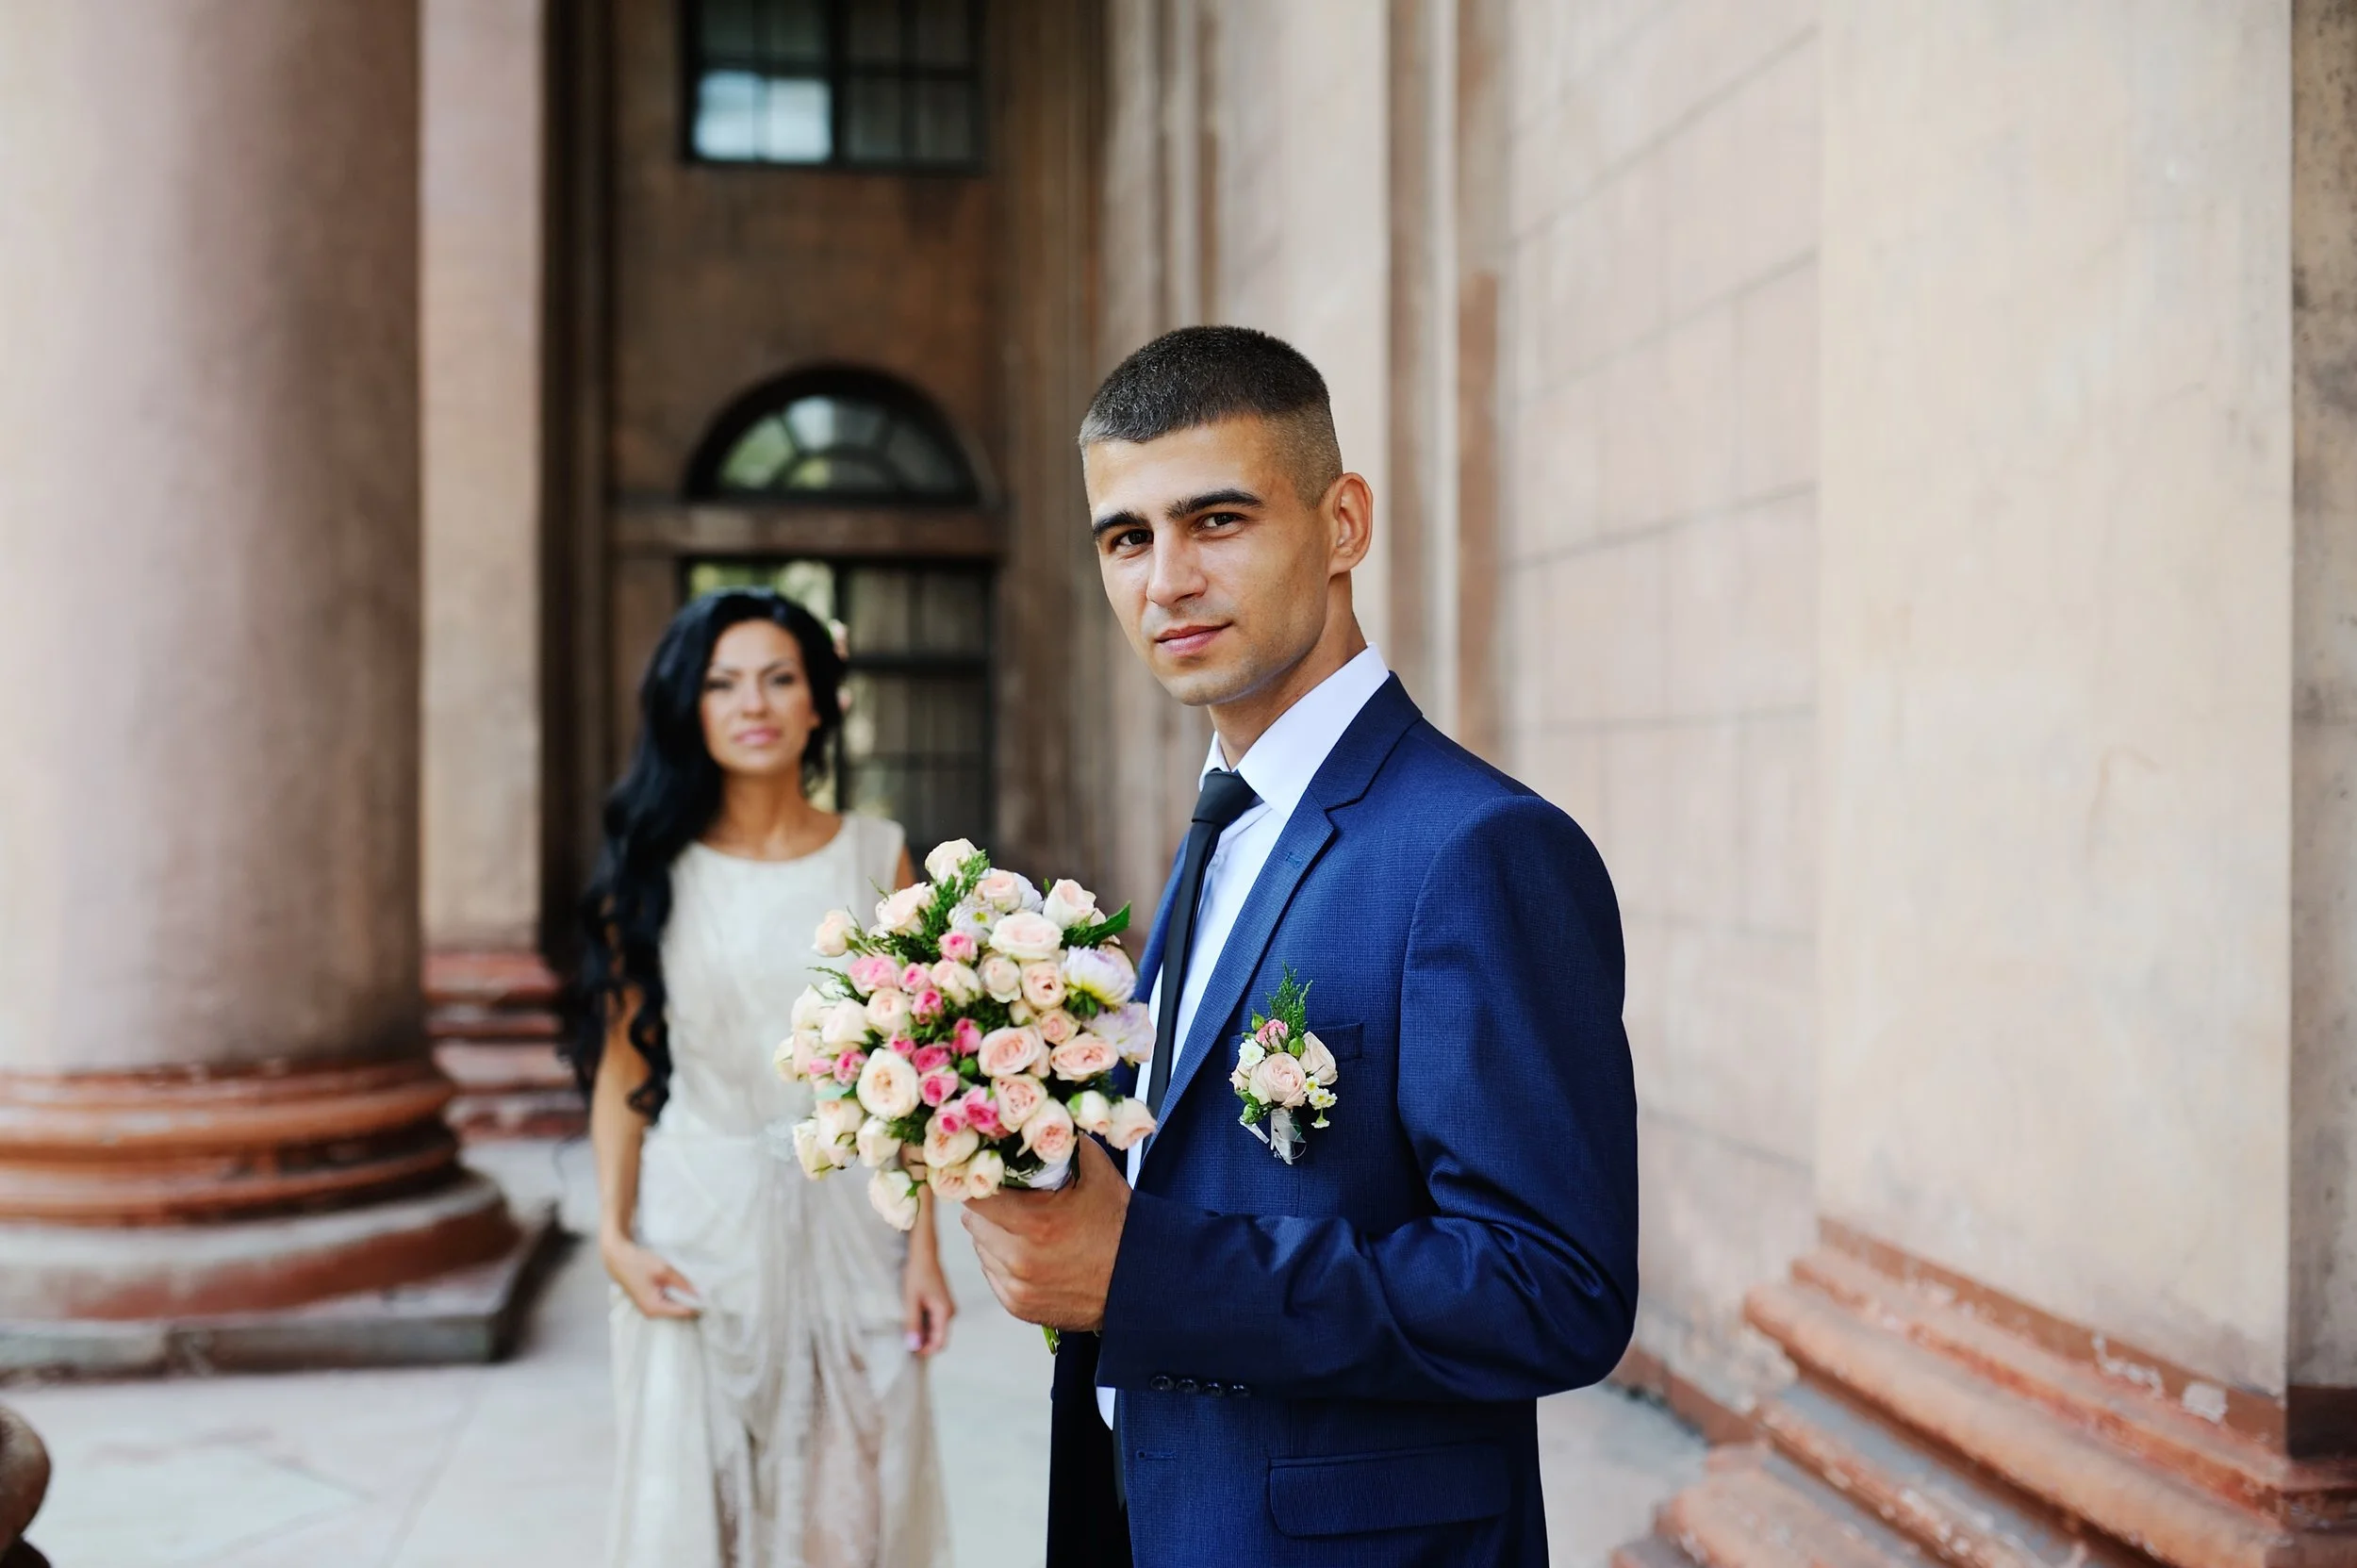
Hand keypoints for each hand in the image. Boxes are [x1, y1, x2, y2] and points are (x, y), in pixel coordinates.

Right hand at [601, 1230, 700, 1318]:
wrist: (616, 1257)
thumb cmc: (638, 1262)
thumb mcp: (664, 1270)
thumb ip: (683, 1283)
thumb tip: (700, 1293)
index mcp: (655, 1309)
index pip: (685, 1312)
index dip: (699, 1303)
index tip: (712, 1295)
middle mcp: (651, 1314)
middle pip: (680, 1311)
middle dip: (692, 1300)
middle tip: (706, 1287)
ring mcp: (649, 1308)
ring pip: (674, 1305)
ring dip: (684, 1296)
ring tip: (694, 1284)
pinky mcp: (648, 1301)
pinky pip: (667, 1301)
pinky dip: (676, 1294)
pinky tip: (681, 1284)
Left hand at [903, 1236, 956, 1355]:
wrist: (923, 1253)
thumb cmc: (917, 1274)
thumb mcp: (911, 1300)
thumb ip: (913, 1323)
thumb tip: (913, 1346)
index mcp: (945, 1313)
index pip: (940, 1344)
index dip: (925, 1351)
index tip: (908, 1351)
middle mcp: (949, 1313)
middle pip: (938, 1338)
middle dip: (922, 1343)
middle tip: (903, 1340)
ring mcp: (946, 1308)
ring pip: (934, 1330)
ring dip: (921, 1333)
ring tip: (905, 1327)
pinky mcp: (940, 1304)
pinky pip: (933, 1321)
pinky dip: (922, 1324)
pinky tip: (910, 1318)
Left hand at [962, 1137, 1129, 1330]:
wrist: (1139, 1281)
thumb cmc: (1118, 1225)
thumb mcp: (1098, 1174)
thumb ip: (1065, 1142)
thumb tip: (1043, 1113)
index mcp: (1035, 1223)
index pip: (976, 1197)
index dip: (979, 1181)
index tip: (986, 1173)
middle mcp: (1020, 1259)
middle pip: (973, 1222)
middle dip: (989, 1208)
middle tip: (1013, 1200)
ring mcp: (1017, 1287)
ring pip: (981, 1248)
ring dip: (995, 1235)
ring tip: (1027, 1228)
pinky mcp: (1018, 1306)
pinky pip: (992, 1273)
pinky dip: (1004, 1262)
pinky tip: (1033, 1254)